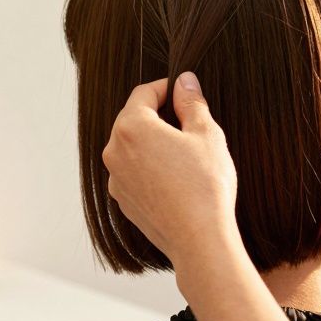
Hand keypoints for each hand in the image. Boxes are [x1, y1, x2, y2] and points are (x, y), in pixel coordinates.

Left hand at [102, 72, 238, 267]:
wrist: (199, 239)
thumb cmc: (205, 184)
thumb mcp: (206, 134)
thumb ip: (191, 102)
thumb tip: (184, 81)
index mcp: (131, 127)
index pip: (143, 93)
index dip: (166, 88)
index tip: (183, 92)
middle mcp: (114, 151)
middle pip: (133, 119)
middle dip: (158, 115)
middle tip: (188, 122)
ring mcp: (116, 178)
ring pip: (132, 147)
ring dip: (153, 142)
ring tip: (185, 153)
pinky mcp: (123, 200)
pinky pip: (133, 172)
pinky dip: (149, 167)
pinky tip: (176, 178)